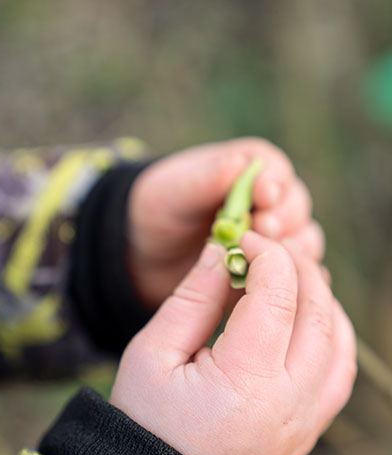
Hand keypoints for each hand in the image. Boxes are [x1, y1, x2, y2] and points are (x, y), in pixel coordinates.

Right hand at [111, 231, 356, 454]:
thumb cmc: (144, 420)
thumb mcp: (152, 352)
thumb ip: (192, 298)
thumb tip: (222, 252)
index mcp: (246, 381)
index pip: (278, 295)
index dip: (266, 254)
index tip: (244, 238)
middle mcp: (289, 403)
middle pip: (317, 311)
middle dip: (295, 267)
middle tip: (266, 250)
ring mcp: (305, 422)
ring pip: (340, 340)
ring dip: (321, 298)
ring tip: (288, 279)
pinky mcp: (307, 432)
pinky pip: (340, 374)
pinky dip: (333, 336)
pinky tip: (308, 319)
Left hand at [126, 138, 323, 308]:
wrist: (150, 253)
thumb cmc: (162, 210)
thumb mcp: (175, 190)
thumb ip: (206, 178)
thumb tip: (237, 165)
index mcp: (250, 171)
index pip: (275, 172)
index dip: (274, 184)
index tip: (264, 198)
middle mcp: (270, 203)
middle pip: (296, 208)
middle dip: (284, 219)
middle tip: (265, 231)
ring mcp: (274, 238)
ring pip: (303, 242)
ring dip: (290, 252)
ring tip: (264, 261)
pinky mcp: (273, 271)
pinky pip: (296, 276)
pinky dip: (292, 281)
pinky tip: (274, 289)